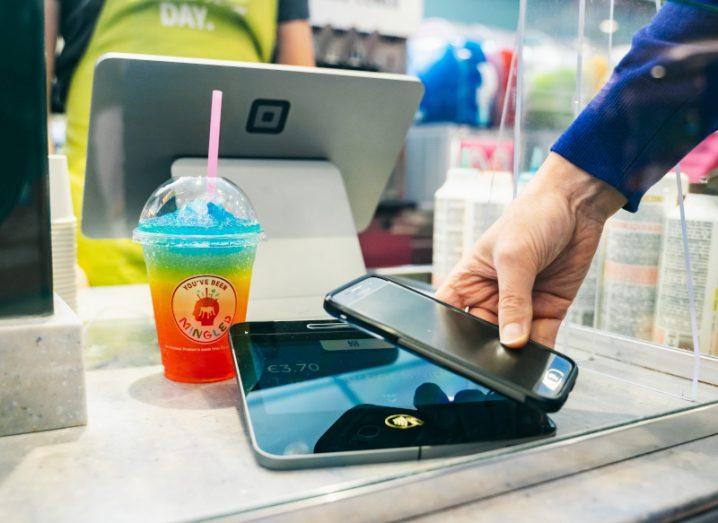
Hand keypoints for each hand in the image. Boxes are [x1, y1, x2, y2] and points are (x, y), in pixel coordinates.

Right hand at [436, 153, 625, 347]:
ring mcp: (521, 305)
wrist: (577, 204)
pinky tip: (541, 360)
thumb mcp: (515, 257)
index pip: (448, 312)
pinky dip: (542, 354)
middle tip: (492, 360)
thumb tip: (511, 340)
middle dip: (485, 349)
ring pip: (511, 343)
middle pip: (479, 334)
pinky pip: (542, 340)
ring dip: (515, 355)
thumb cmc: (533, 215)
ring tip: (518, 363)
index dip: (446, 332)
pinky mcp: (548, 310)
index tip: (453, 351)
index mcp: (469, 279)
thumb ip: (513, 301)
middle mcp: (492, 295)